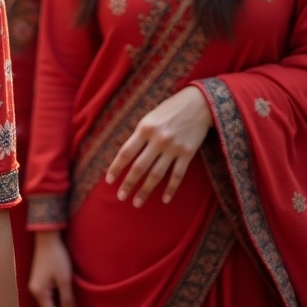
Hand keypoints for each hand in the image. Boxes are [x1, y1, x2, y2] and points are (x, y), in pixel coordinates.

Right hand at [29, 231, 77, 306]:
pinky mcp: (40, 279)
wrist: (47, 237)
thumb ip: (67, 301)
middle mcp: (34, 291)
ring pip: (48, 305)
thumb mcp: (64, 280)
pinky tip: (65, 304)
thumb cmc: (56, 257)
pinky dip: (57, 304)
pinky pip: (48, 297)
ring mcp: (36, 285)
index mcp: (39, 293)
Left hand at [105, 85, 212, 206]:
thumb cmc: (169, 110)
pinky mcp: (188, 154)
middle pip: (140, 167)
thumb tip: (127, 156)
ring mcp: (173, 148)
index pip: (126, 152)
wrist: (197, 104)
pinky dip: (170, 189)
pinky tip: (164, 199)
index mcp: (144, 129)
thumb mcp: (149, 118)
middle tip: (121, 197)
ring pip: (157, 174)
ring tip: (137, 202)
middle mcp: (157, 140)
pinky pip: (177, 175)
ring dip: (146, 190)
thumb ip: (139, 136)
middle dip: (129, 184)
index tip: (109, 180)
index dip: (117, 167)